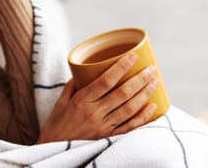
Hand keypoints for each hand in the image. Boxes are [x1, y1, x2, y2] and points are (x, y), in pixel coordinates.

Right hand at [37, 54, 158, 143]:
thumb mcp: (60, 103)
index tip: (133, 56)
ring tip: (155, 82)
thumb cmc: (55, 126)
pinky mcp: (108, 138)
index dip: (121, 67)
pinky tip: (153, 107)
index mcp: (81, 101)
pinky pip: (129, 127)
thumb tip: (83, 71)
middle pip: (122, 93)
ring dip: (144, 94)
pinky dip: (143, 117)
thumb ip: (72, 86)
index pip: (106, 81)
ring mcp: (103, 127)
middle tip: (152, 69)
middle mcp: (94, 113)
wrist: (53, 151)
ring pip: (129, 108)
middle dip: (140, 79)